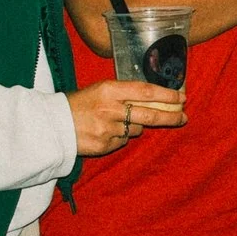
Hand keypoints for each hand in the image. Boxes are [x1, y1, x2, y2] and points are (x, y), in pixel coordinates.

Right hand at [68, 80, 185, 156]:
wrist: (52, 125)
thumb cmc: (79, 103)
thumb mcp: (100, 90)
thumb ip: (125, 93)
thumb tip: (155, 99)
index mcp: (109, 90)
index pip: (146, 91)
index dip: (166, 96)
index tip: (181, 98)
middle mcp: (110, 109)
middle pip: (150, 114)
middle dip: (171, 116)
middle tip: (183, 117)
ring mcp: (108, 129)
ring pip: (137, 129)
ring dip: (135, 126)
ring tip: (116, 121)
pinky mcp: (105, 146)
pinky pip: (123, 141)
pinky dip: (120, 137)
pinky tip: (105, 131)